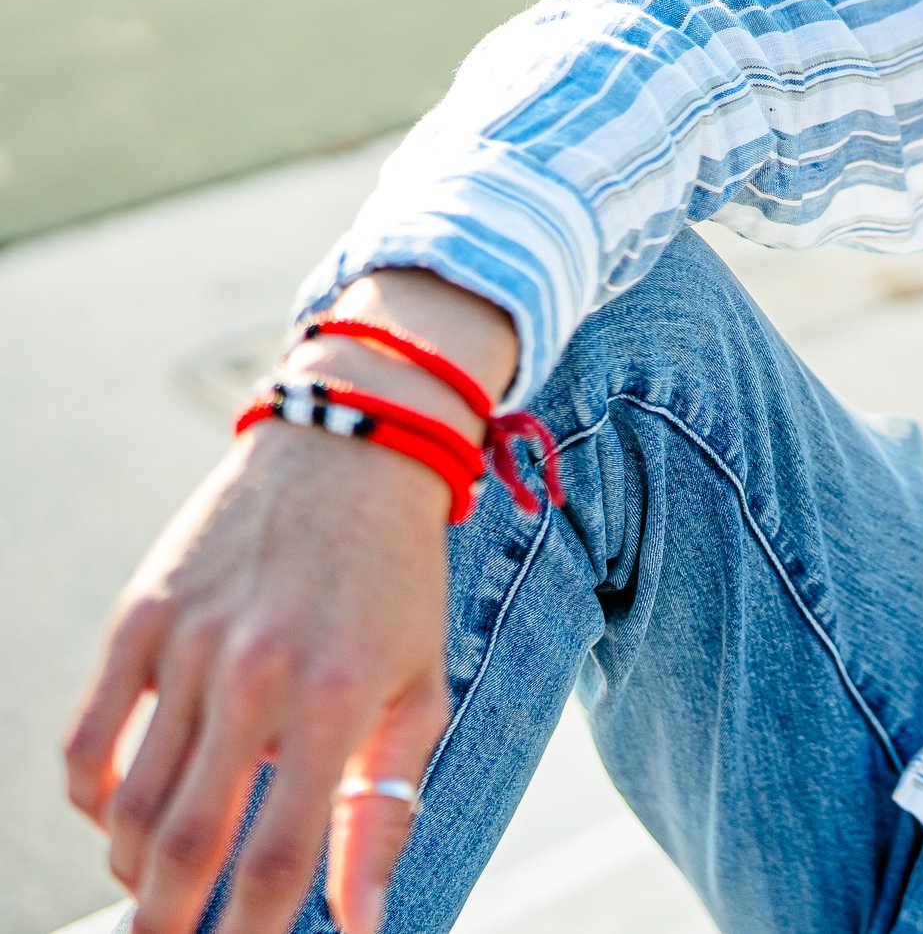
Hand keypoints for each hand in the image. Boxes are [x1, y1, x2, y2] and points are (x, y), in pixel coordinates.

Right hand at [60, 267, 517, 933]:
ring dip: (133, 868)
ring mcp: (188, 646)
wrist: (349, 452)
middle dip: (169, 920)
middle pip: (183, 842)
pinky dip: (92, 799)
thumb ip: (384, 809)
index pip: (277, 854)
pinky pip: (87, 741)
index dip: (253, 931)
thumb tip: (364, 920)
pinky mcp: (139, 619)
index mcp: (333, 698)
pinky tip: (119, 820)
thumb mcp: (419, 689)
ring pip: (128, 802)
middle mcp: (255, 674)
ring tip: (156, 890)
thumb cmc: (396, 583)